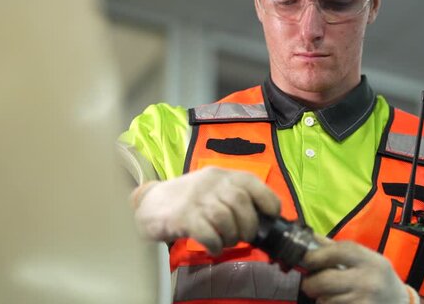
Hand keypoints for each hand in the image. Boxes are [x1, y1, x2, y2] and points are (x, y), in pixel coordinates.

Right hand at [134, 166, 280, 254]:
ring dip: (232, 236)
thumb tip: (264, 220)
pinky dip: (215, 245)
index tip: (272, 215)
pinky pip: (207, 233)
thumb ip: (236, 198)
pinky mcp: (183, 217)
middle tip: (245, 236)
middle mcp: (210, 182)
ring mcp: (196, 199)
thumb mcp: (213, 190)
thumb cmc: (189, 200)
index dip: (267, 199)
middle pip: (240, 201)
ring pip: (225, 218)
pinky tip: (214, 247)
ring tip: (227, 242)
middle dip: (249, 225)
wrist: (151, 204)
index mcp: (222, 175)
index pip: (251, 181)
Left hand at [301, 237, 412, 303]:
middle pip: (325, 280)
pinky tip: (339, 302)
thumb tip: (310, 238)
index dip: (316, 254)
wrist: (400, 303)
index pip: (338, 251)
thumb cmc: (378, 277)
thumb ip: (338, 249)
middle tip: (309, 283)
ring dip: (320, 298)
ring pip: (325, 300)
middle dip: (310, 283)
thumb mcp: (367, 258)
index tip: (305, 259)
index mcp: (371, 261)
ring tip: (330, 294)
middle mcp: (368, 281)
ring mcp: (364, 301)